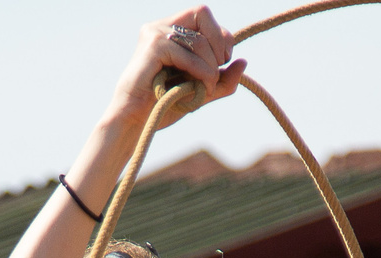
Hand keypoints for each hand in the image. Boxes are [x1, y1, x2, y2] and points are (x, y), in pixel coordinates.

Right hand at [110, 8, 245, 128]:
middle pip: (203, 12)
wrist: (137, 122)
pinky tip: (198, 88)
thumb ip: (223, 80)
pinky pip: (188, 54)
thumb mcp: (201, 91)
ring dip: (211, 68)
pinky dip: (201, 72)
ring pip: (199, 40)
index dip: (221, 36)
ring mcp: (155, 33)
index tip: (221, 62)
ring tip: (205, 89)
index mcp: (171, 30)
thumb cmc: (164, 106)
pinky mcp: (152, 46)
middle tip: (216, 71)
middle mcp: (161, 25)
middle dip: (218, 43)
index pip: (205, 15)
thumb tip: (244, 62)